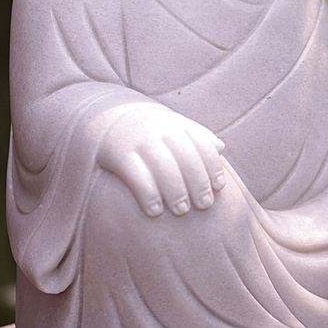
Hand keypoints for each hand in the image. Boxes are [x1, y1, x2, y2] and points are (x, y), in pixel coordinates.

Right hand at [97, 106, 225, 217]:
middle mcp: (161, 130)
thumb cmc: (151, 129)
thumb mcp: (175, 126)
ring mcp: (140, 140)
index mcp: (178, 124)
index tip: (219, 187)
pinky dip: (148, 195)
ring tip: (182, 210)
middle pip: (186, 157)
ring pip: (163, 167)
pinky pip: (136, 175)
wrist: (107, 116)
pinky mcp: (118, 153)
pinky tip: (155, 211)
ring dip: (176, 191)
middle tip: (205, 205)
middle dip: (198, 182)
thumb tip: (220, 147)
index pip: (203, 144)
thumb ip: (198, 136)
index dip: (213, 166)